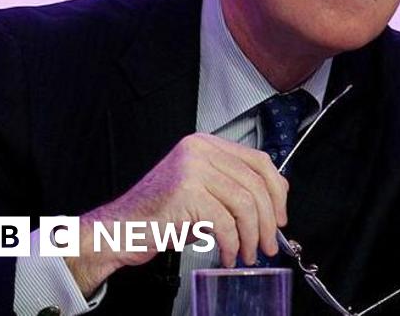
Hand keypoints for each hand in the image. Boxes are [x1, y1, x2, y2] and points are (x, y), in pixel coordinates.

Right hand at [64, 133, 288, 295]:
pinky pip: (225, 222)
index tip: (280, 217)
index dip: (277, 191)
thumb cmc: (161, 215)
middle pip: (255, 183)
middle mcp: (200, 150)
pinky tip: (228, 255)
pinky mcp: (185, 193)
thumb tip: (274, 204)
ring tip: (249, 253)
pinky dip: (232, 244)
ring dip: (252, 235)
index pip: (259, 161)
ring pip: (244, 203)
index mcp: (206, 144)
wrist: (119, 229)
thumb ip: (234, 189)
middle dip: (268, 219)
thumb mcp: (205, 193)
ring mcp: (192, 169)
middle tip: (270, 243)